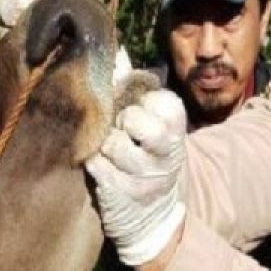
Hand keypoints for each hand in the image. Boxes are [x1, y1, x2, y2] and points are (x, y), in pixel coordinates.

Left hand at [85, 89, 187, 266]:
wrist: (154, 216)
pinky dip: (93, 162)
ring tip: (109, 150)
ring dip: (105, 144)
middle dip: (122, 121)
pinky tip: (99, 165)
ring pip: (114, 143)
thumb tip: (116, 53)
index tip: (138, 111)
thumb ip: (138, 92)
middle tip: (122, 131)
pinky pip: (97, 165)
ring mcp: (145, 176)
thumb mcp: (157, 128)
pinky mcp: (122, 194)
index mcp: (177, 131)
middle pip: (135, 120)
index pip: (160, 100)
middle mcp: (166, 154)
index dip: (142, 102)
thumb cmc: (149, 159)